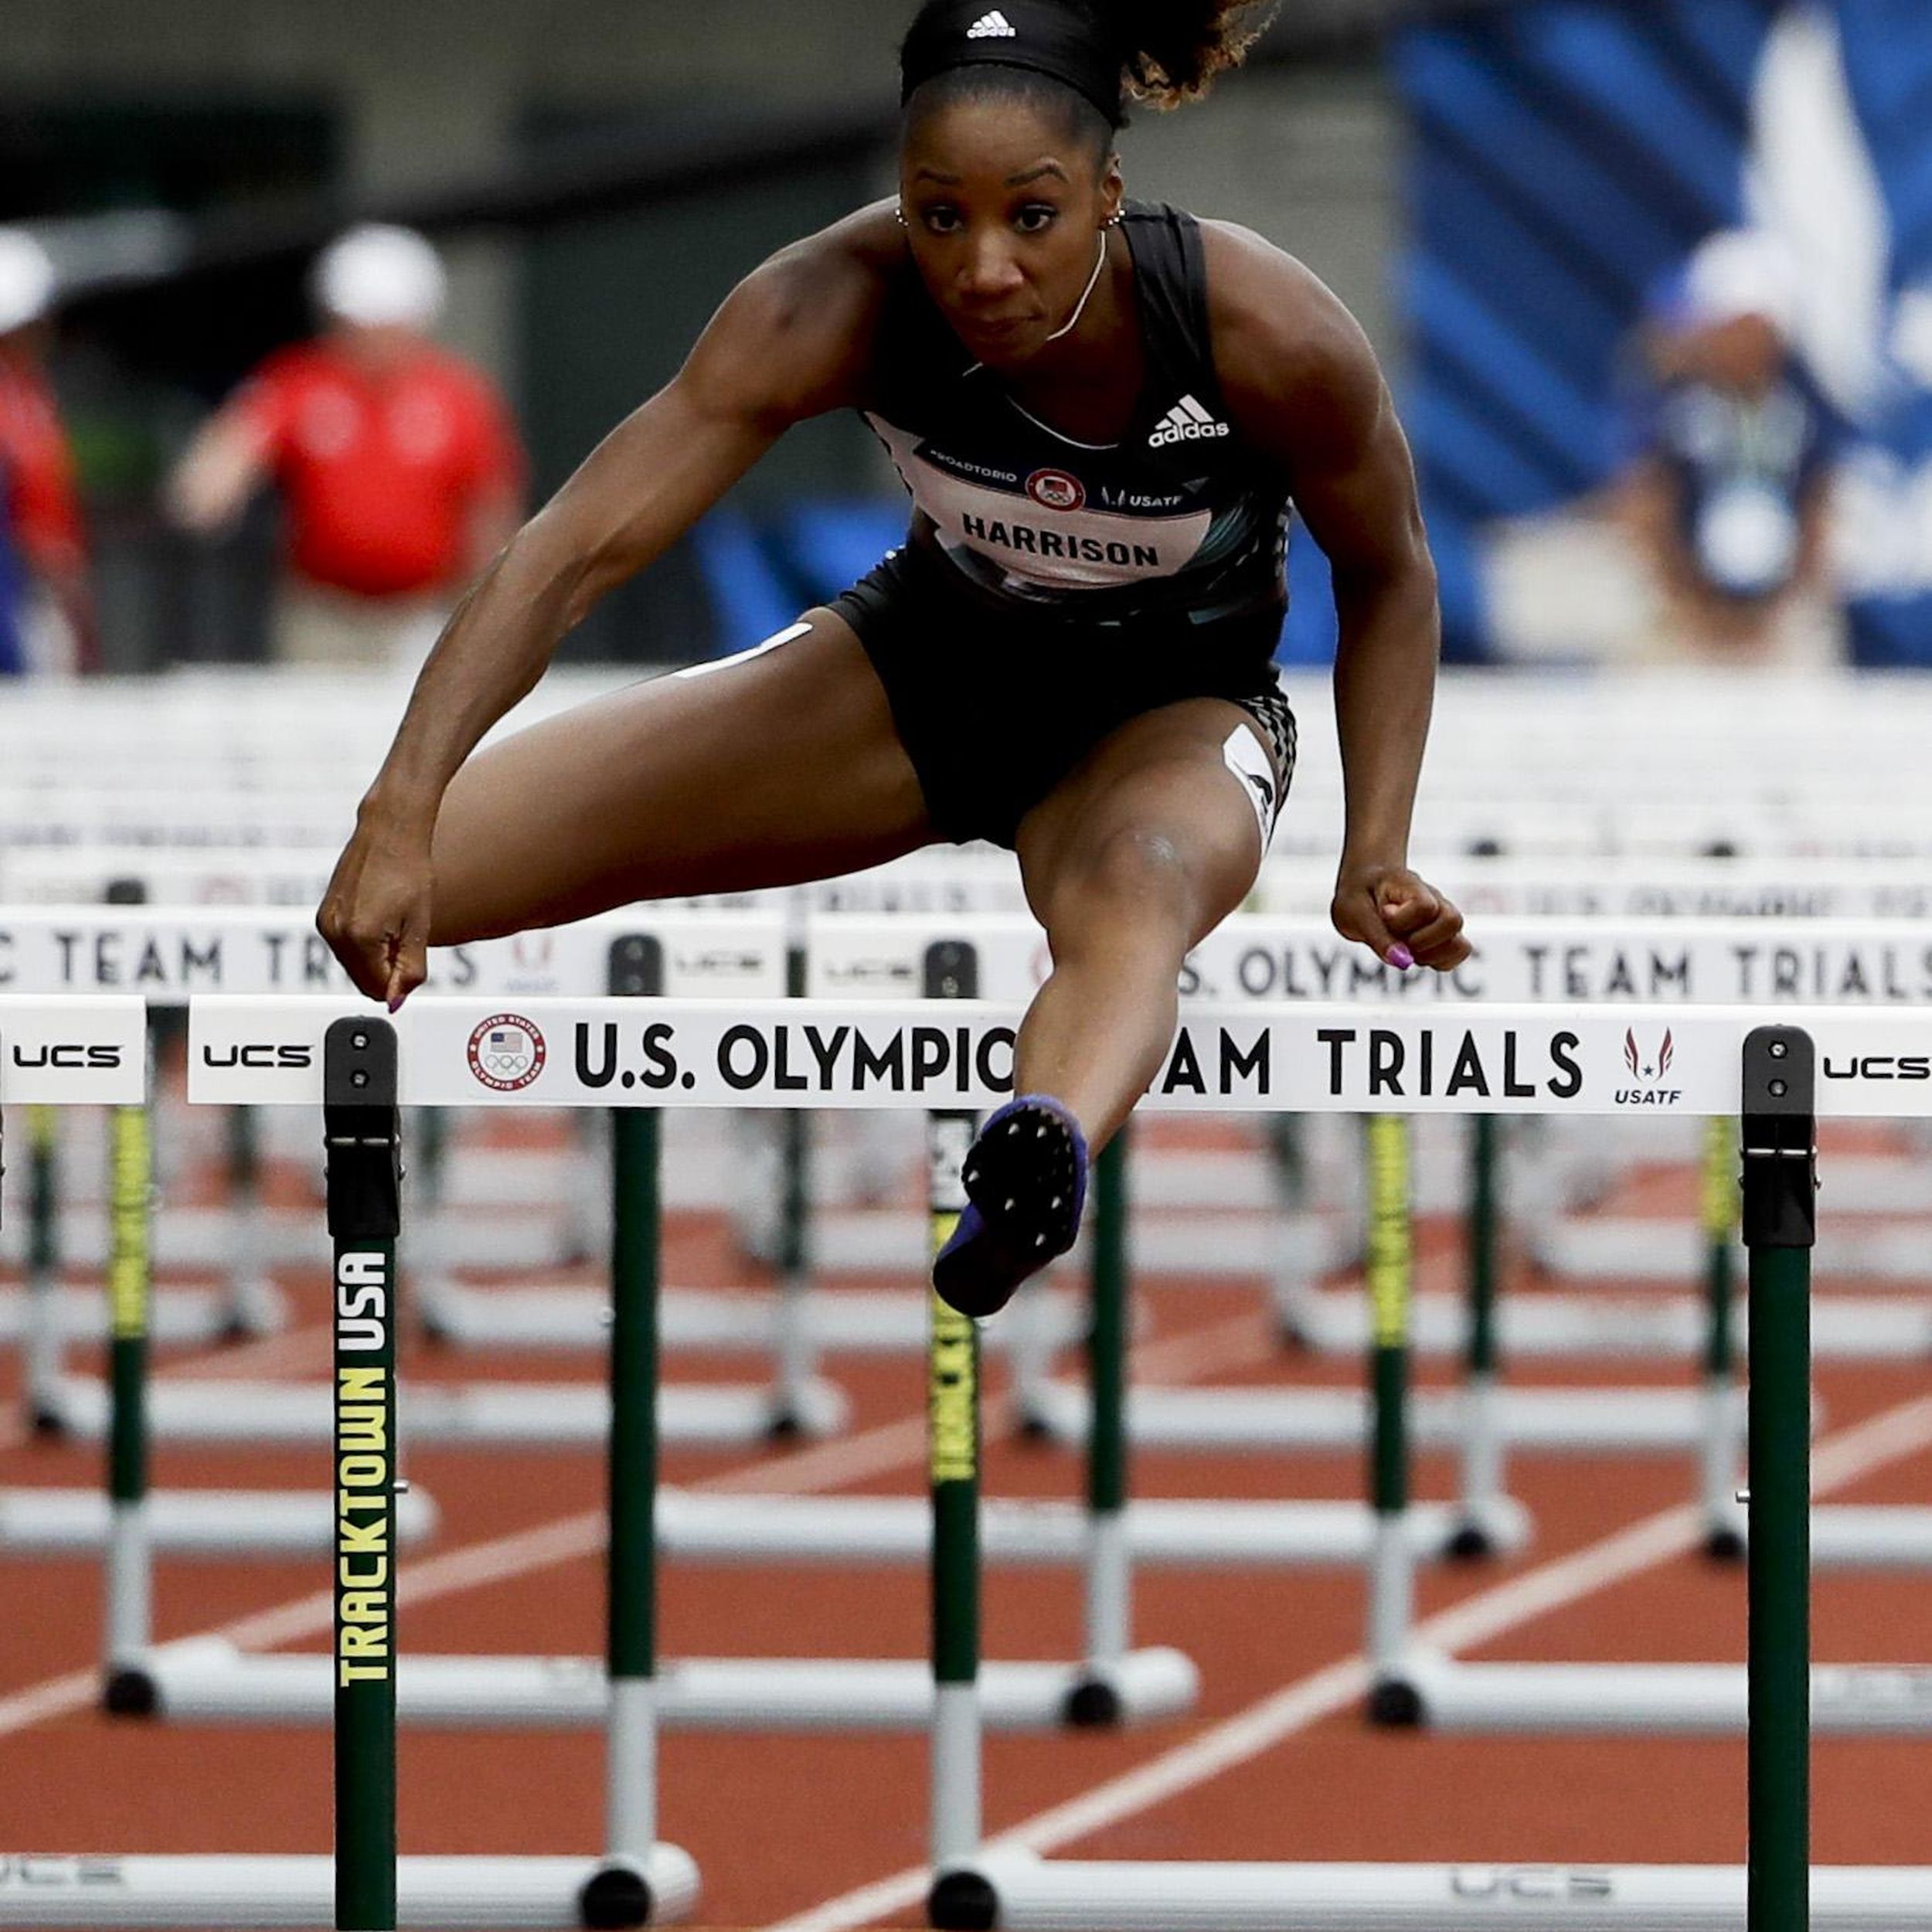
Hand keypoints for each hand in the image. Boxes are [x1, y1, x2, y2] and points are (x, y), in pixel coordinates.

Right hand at [316, 815, 436, 1008]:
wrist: (389, 833)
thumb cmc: (410, 872)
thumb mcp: (419, 926)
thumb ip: (410, 969)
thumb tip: (396, 1001)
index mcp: (360, 937)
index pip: (379, 988)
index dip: (401, 982)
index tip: (412, 957)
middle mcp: (335, 933)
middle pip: (363, 981)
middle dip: (387, 971)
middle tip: (405, 937)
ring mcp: (325, 923)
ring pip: (353, 966)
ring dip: (376, 958)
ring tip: (393, 922)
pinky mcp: (324, 915)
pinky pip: (345, 948)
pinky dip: (364, 945)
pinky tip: (380, 917)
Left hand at [1331, 862, 1470, 972]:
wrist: (1365, 886)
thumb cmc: (1359, 897)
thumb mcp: (1354, 913)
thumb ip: (1377, 936)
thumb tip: (1404, 961)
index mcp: (1411, 884)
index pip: (1425, 907)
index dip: (1402, 922)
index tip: (1383, 916)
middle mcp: (1436, 899)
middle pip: (1453, 921)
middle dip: (1421, 942)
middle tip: (1397, 939)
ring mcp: (1444, 917)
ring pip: (1461, 944)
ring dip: (1431, 956)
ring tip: (1407, 949)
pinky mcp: (1446, 934)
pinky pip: (1459, 953)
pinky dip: (1438, 962)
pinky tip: (1416, 954)